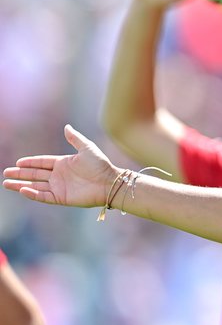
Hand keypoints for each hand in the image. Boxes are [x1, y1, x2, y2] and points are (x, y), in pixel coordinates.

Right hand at [3, 125, 119, 207]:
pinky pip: (44, 196)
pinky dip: (33, 194)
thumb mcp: (87, 148)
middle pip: (35, 175)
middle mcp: (59, 176)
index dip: (30, 163)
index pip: (42, 163)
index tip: (17, 162)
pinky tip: (22, 189)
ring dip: (21, 184)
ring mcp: (60, 187)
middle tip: (6, 173)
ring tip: (6, 183)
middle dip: (20, 174)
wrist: (109, 182)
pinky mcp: (62, 198)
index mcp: (63, 164)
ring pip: (36, 186)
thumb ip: (75, 138)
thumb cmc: (100, 165)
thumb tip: (66, 126)